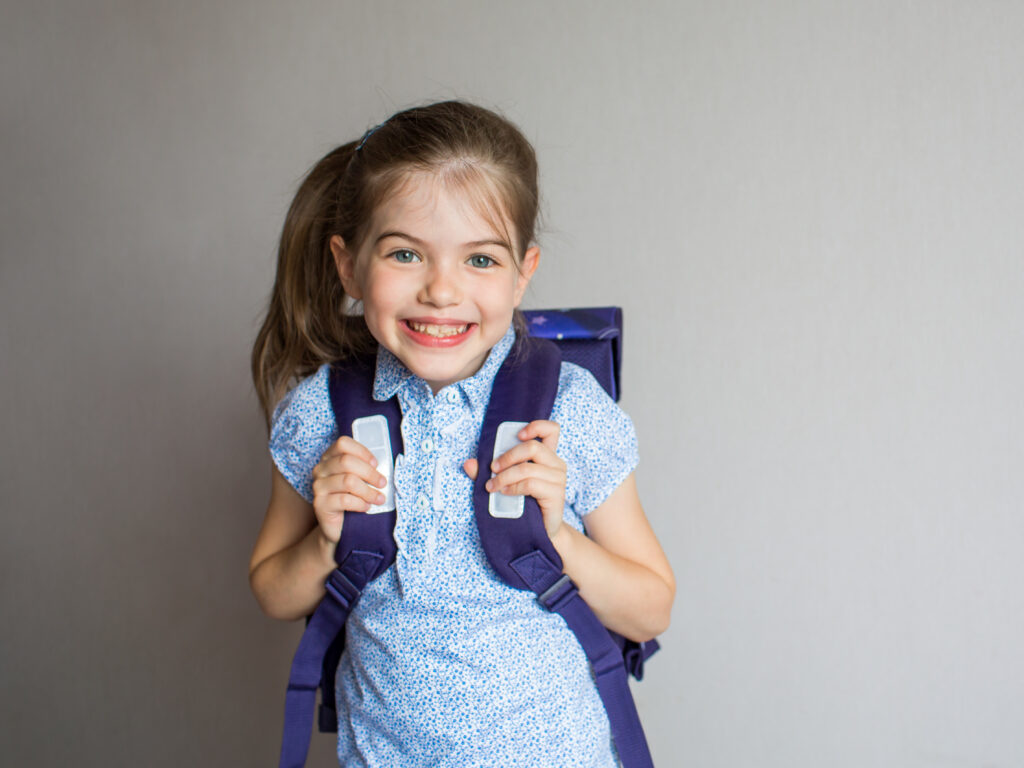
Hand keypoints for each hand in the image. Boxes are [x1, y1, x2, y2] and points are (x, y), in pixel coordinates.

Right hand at [311, 436, 386, 543]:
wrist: (340, 527)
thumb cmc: (354, 498)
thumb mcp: (360, 479)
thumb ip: (366, 468)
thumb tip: (386, 463)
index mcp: (330, 458)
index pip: (343, 444)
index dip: (362, 451)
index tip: (376, 464)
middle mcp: (320, 470)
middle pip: (346, 461)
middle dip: (370, 473)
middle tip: (383, 483)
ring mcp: (318, 487)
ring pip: (348, 481)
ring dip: (369, 491)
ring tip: (379, 499)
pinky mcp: (320, 504)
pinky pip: (345, 500)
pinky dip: (361, 503)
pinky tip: (366, 507)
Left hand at [463, 420, 566, 538]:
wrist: (539, 532)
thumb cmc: (523, 503)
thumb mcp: (505, 482)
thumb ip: (488, 472)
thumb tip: (468, 463)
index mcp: (547, 455)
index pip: (551, 430)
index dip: (536, 426)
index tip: (518, 435)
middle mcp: (556, 464)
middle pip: (533, 446)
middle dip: (507, 456)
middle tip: (492, 468)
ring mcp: (559, 479)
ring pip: (527, 468)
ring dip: (504, 476)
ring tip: (492, 486)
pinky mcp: (556, 495)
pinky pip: (531, 484)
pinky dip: (513, 487)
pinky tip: (504, 493)